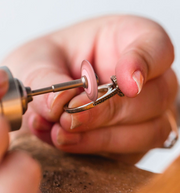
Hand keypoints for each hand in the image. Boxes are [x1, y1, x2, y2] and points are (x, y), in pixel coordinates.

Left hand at [3, 15, 177, 163]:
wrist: (39, 85)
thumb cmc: (46, 62)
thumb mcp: (36, 59)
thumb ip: (45, 78)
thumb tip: (58, 105)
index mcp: (127, 39)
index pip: (156, 47)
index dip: (144, 64)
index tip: (125, 84)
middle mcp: (143, 76)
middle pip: (154, 96)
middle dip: (109, 110)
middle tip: (70, 116)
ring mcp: (142, 110)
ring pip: (147, 131)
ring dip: (101, 137)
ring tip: (60, 132)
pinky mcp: (132, 137)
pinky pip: (128, 153)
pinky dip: (93, 148)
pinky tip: (63, 139)